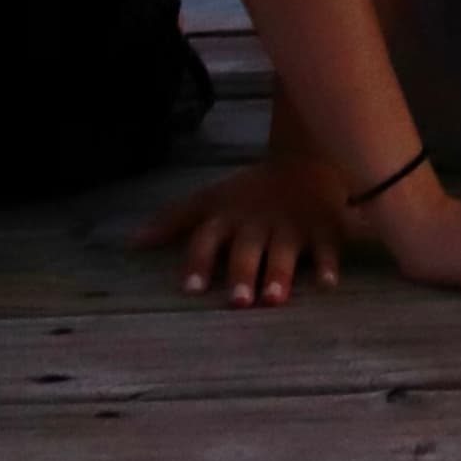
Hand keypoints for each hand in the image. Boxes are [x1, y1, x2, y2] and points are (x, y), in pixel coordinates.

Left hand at [144, 156, 352, 306]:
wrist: (308, 159)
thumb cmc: (252, 191)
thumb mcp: (212, 199)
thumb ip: (174, 220)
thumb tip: (131, 243)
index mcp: (230, 218)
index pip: (208, 239)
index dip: (199, 263)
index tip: (190, 290)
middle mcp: (259, 224)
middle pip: (247, 250)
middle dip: (242, 273)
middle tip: (237, 301)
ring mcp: (293, 226)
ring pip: (285, 253)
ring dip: (279, 274)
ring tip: (273, 299)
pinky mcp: (325, 229)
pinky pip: (328, 248)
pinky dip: (329, 265)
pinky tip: (327, 285)